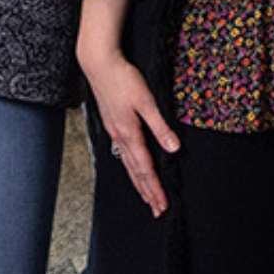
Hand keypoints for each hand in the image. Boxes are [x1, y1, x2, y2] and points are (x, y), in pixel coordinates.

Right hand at [81, 48, 179, 216]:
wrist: (99, 63)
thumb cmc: (123, 79)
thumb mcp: (146, 101)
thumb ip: (160, 126)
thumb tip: (174, 149)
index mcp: (129, 134)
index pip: (145, 168)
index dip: (155, 188)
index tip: (163, 205)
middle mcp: (120, 137)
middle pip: (135, 172)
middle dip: (147, 192)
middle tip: (157, 210)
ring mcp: (114, 131)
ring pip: (127, 164)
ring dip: (138, 182)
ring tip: (146, 196)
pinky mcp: (112, 124)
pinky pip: (122, 153)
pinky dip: (130, 167)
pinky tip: (131, 167)